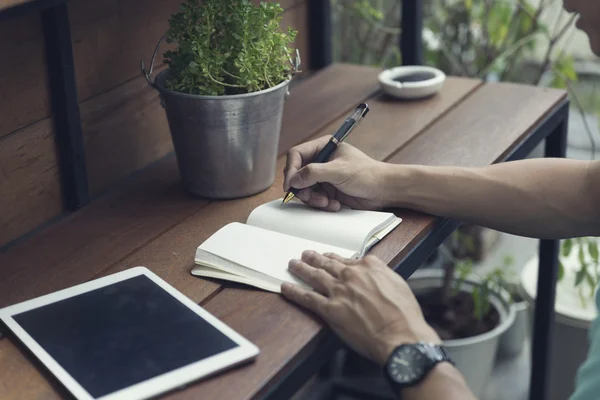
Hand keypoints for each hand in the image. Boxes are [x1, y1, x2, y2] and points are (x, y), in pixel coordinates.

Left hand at [281, 251, 440, 364]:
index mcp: (370, 266)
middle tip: (306, 254)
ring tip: (293, 264)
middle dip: (315, 258)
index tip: (329, 257)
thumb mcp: (398, 284)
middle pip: (328, 264)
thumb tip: (374, 276)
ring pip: (314, 276)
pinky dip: (294, 291)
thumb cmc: (404, 315)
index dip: (335, 259)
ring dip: (301, 268)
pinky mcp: (330, 309)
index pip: (348, 260)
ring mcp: (339, 291)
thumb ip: (382, 275)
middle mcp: (352, 275)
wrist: (401, 336)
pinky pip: (307, 297)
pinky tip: (286, 287)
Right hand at [283, 136, 389, 210]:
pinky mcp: (328, 191)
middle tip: (309, 197)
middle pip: (297, 174)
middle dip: (303, 188)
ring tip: (326, 202)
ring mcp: (324, 177)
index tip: (290, 185)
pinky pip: (315, 199)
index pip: (297, 155)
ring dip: (313, 199)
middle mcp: (321, 161)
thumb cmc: (367, 174)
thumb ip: (314, 173)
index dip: (291, 170)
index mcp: (324, 147)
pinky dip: (322, 204)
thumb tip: (294, 179)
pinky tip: (335, 205)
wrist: (384, 190)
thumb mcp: (339, 171)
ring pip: (304, 189)